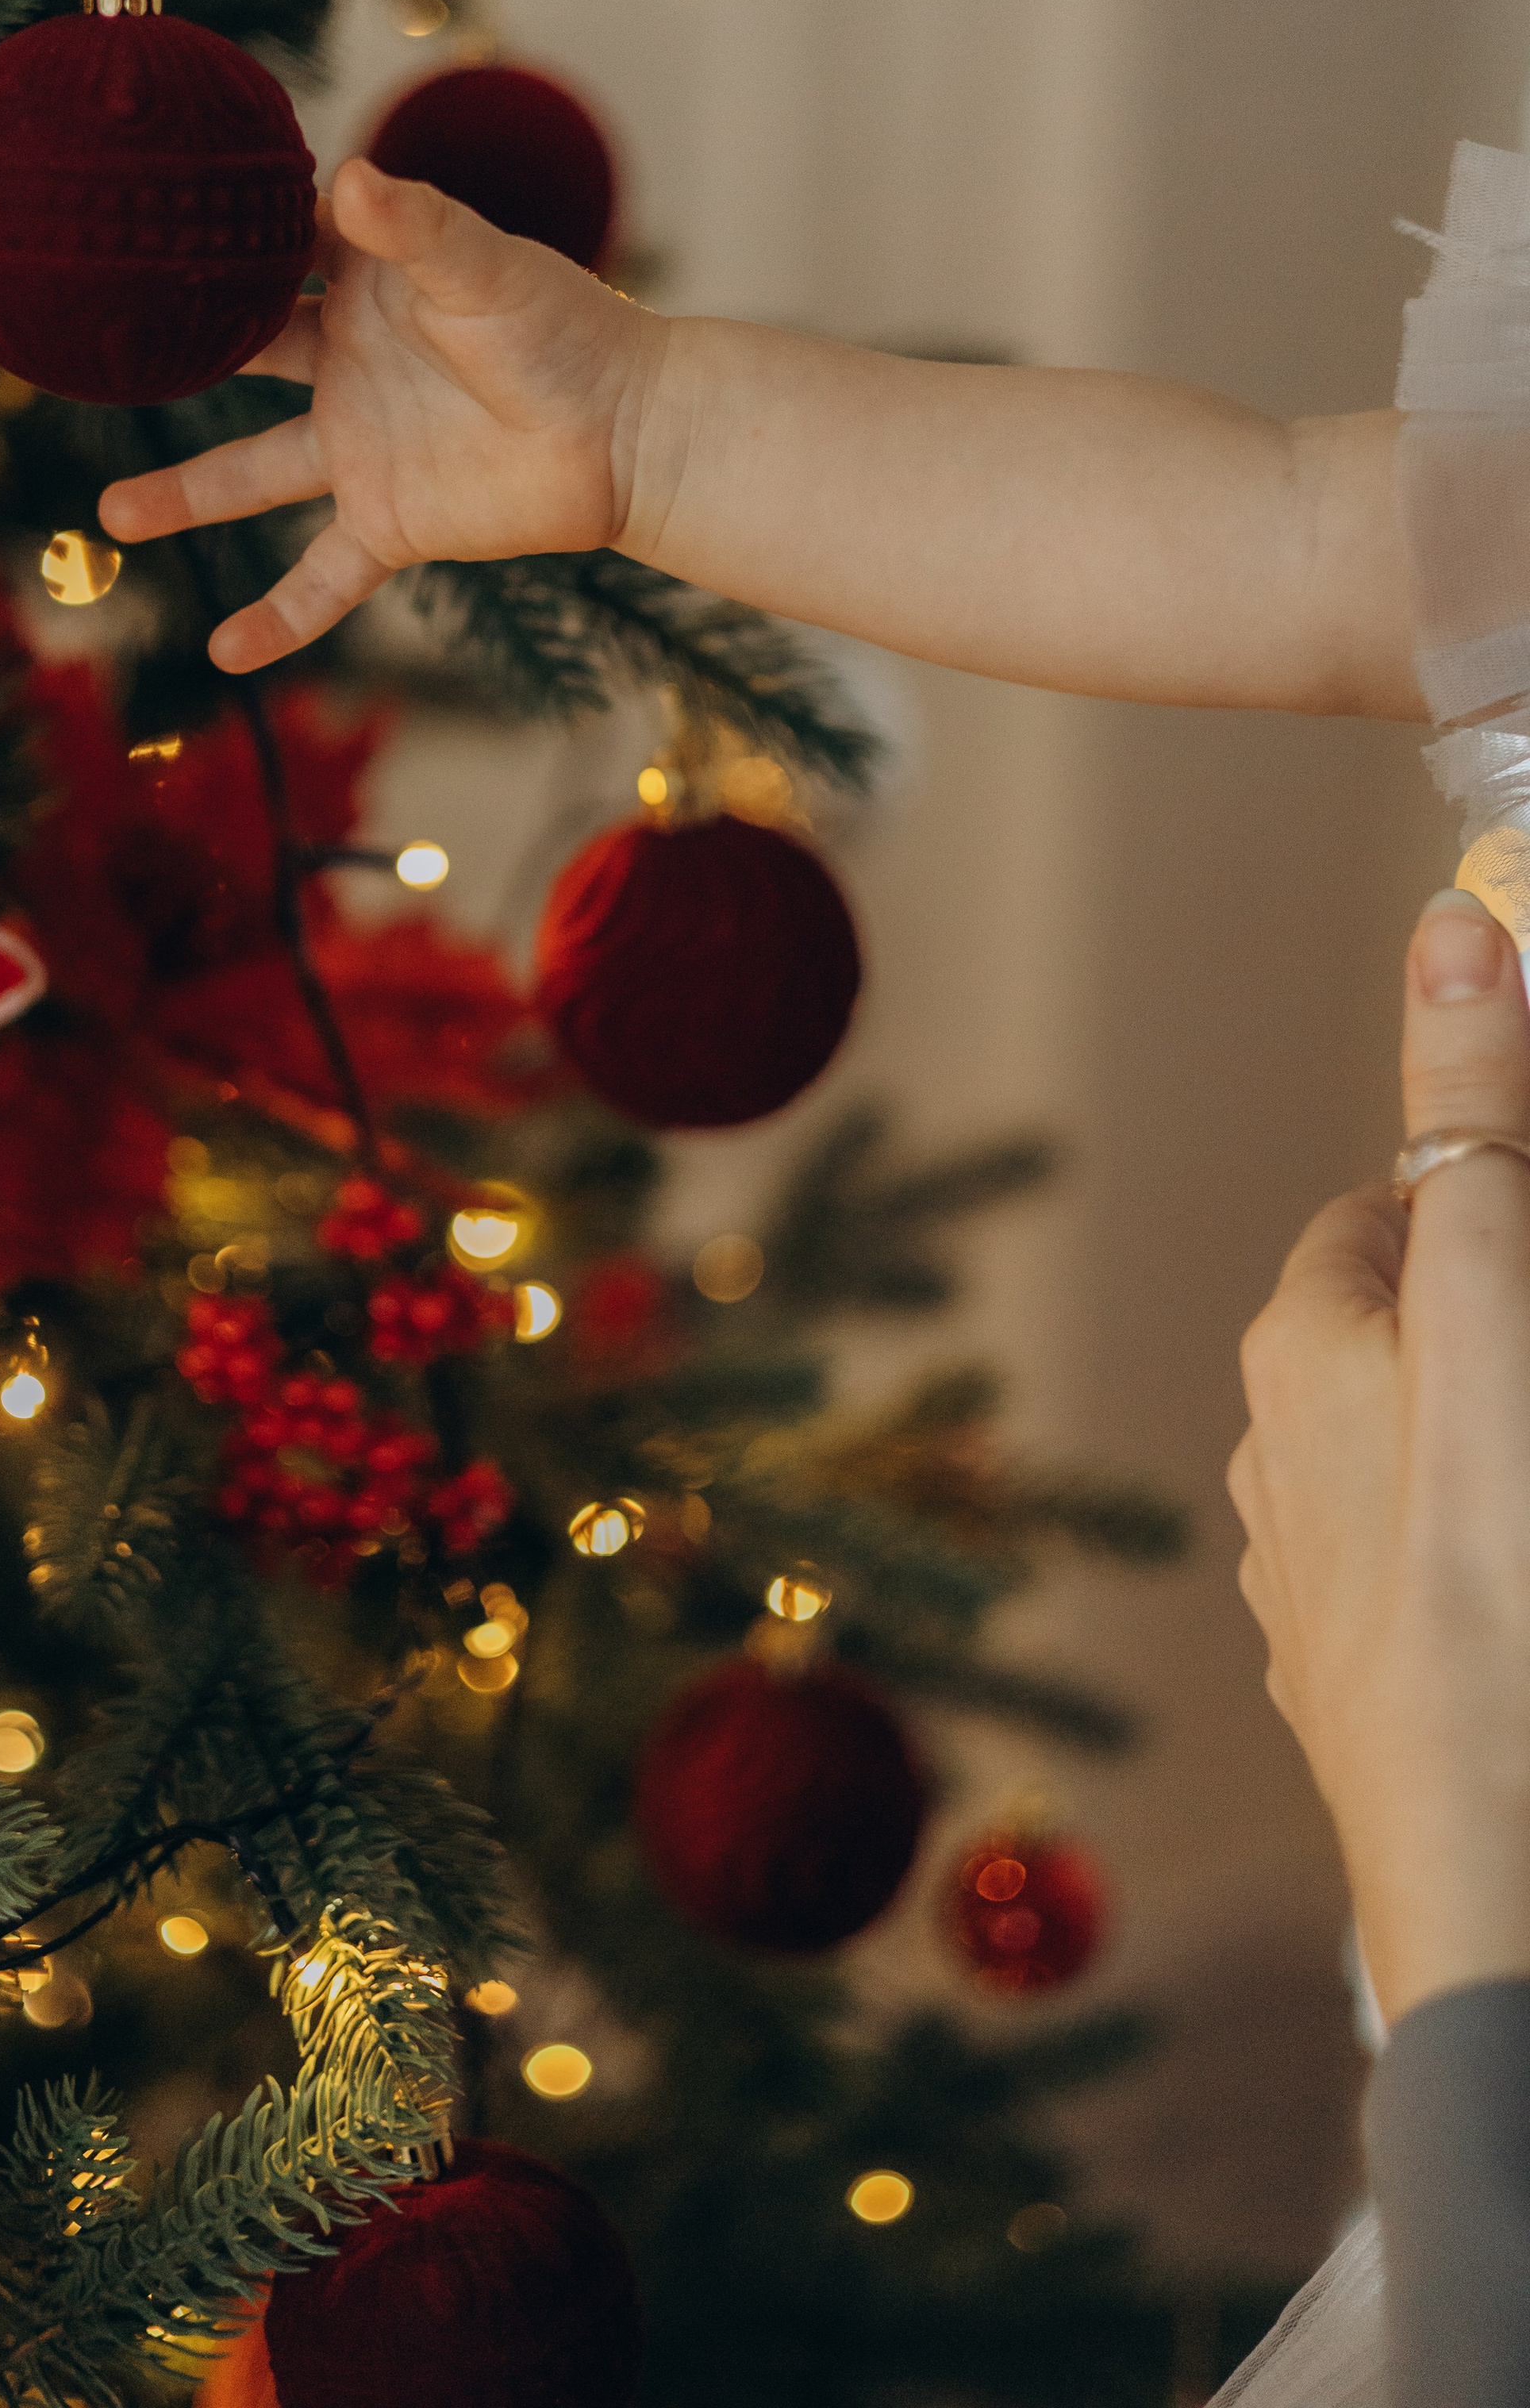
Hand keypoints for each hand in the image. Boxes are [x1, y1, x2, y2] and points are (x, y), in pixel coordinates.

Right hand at [98, 157, 668, 672]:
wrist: (628, 432)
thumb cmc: (564, 331)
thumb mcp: (484, 268)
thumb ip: (414, 227)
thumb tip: (346, 177)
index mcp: (361, 286)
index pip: (269, 254)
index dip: (208, 239)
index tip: (129, 219)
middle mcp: (345, 366)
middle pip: (237, 361)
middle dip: (168, 358)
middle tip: (88, 352)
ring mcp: (360, 448)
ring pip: (252, 475)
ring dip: (184, 497)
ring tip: (112, 514)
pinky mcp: (390, 523)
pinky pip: (321, 579)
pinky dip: (279, 618)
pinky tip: (225, 652)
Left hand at [1231, 889, 1529, 2023]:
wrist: (1504, 1867)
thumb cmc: (1510, 1568)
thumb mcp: (1500, 1300)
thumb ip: (1477, 1119)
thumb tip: (1451, 916)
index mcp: (1305, 1346)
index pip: (1393, 1213)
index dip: (1492, 1213)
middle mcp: (1278, 1458)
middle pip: (1406, 1340)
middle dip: (1494, 1332)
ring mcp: (1319, 1589)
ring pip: (1419, 1463)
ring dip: (1488, 1450)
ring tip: (1528, 1492)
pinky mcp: (1370, 1695)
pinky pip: (1436, 1579)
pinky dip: (1483, 1565)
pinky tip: (1518, 1593)